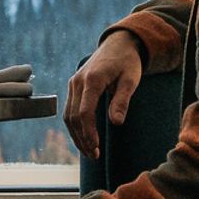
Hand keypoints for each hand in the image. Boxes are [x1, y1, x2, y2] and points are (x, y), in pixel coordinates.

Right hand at [65, 30, 143, 161]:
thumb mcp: (131, 80)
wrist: (118, 44)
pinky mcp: (74, 86)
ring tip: (89, 151)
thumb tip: (116, 123)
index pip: (84, 112)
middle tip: (94, 155)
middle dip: (82, 139)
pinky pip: (69, 109)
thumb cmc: (127, 62)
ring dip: (76, 135)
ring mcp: (73, 83)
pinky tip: (83, 138)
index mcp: (92, 80)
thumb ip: (122, 101)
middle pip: (73, 117)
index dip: (89, 133)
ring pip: (68, 115)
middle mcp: (77, 82)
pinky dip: (74, 126)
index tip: (96, 148)